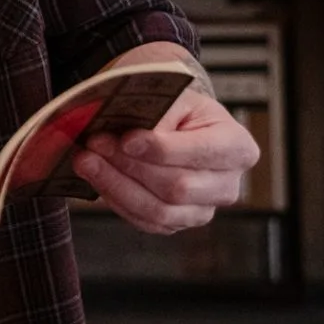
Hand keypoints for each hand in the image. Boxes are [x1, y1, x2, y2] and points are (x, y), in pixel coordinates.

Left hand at [73, 85, 259, 233]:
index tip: (127, 138)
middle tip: (94, 144)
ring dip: (115, 185)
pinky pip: (145, 221)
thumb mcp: (177, 100)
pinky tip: (96, 177)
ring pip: (158, 210)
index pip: (201, 153)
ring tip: (86, 160)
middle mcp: (226, 186)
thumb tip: (125, 138)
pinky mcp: (177, 223)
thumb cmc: (181, 111)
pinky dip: (116, 199)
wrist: (181, 127)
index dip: (161, 149)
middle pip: (177, 187)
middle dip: (130, 166)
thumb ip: (159, 116)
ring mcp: (203, 210)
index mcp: (237, 147)